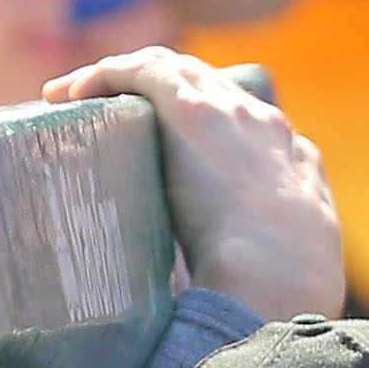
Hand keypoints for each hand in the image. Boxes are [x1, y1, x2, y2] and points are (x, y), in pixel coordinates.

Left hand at [48, 49, 339, 319]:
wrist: (278, 275)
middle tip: (113, 114)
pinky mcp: (191, 107)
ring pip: (174, 69)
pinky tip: (70, 93)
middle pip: (209, 86)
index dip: (209, 130)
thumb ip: (261, 271)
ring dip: (125, 77)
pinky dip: (105, 74)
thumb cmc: (281, 295)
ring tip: (75, 97)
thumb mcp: (290, 274)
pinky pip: (141, 71)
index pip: (251, 129)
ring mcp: (232, 112)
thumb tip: (221, 298)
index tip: (170, 152)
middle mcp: (268, 127)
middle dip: (159, 92)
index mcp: (299, 167)